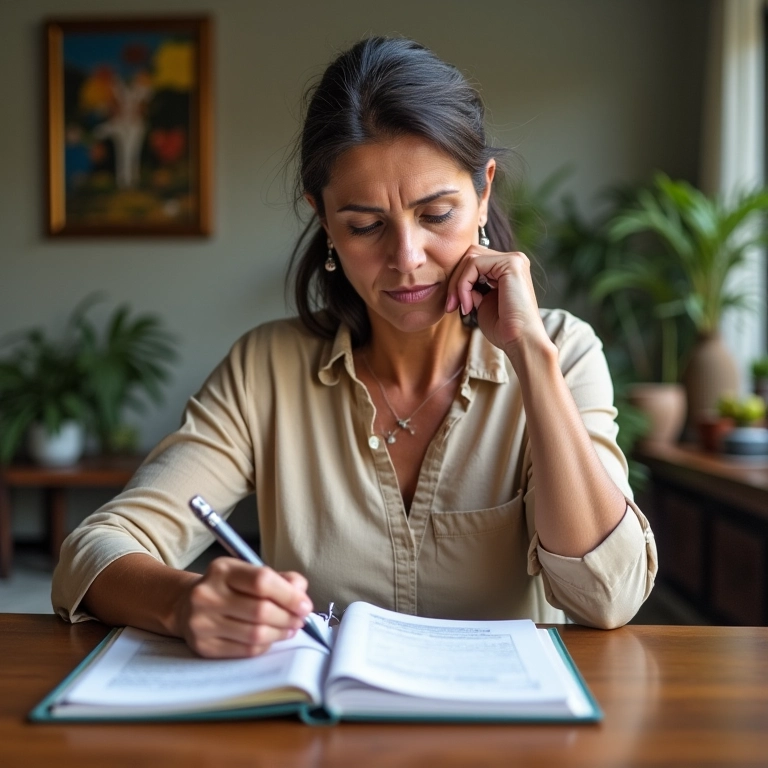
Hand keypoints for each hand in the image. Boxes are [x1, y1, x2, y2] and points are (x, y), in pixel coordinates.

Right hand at [175, 558, 312, 657]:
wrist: (186, 605)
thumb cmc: (228, 588)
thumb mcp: (248, 573)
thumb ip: (279, 579)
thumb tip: (301, 593)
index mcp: (222, 569)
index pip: (261, 581)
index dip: (289, 595)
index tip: (305, 605)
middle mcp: (208, 595)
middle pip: (260, 611)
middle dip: (288, 617)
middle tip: (300, 619)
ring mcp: (202, 622)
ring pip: (255, 634)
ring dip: (280, 633)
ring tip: (290, 629)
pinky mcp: (203, 646)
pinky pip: (245, 650)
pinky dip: (265, 645)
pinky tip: (271, 638)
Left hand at [445, 245, 551, 357]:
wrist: (520, 341)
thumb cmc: (503, 329)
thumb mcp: (482, 304)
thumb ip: (473, 288)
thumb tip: (460, 281)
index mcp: (508, 269)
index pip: (473, 261)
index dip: (458, 281)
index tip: (452, 306)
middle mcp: (513, 260)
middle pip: (470, 255)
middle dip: (455, 280)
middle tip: (451, 305)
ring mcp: (514, 260)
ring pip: (470, 258)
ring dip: (458, 284)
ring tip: (461, 307)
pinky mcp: (511, 263)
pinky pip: (474, 264)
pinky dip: (464, 284)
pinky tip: (469, 305)